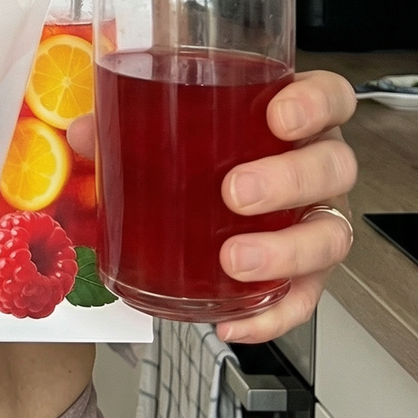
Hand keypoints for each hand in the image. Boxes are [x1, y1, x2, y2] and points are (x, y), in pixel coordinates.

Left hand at [66, 69, 357, 344]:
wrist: (216, 197)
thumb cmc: (205, 150)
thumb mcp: (169, 128)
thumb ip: (127, 123)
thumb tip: (85, 134)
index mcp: (291, 117)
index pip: (329, 97)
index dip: (315, 104)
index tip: (279, 116)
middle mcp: (315, 165)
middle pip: (333, 167)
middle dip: (289, 180)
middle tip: (236, 192)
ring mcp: (316, 219)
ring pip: (331, 234)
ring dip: (286, 251)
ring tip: (235, 261)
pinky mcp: (307, 271)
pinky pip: (304, 298)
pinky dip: (272, 315)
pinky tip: (234, 320)